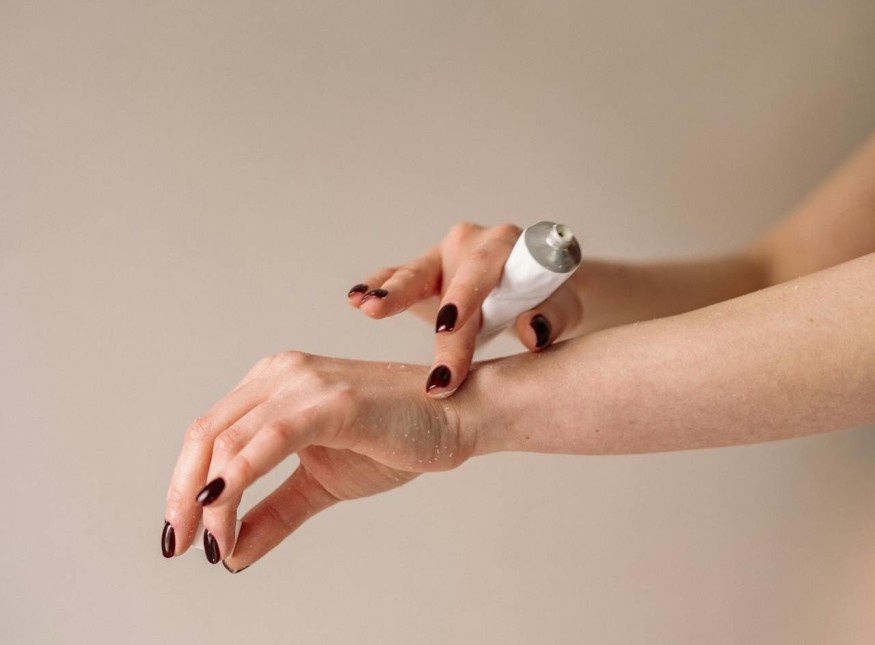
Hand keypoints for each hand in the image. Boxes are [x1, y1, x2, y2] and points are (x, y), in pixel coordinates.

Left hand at [162, 351, 470, 571]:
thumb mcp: (321, 485)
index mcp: (273, 384)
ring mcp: (304, 383)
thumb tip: (231, 552)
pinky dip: (237, 476)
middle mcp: (280, 374)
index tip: (181, 536)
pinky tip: (220, 512)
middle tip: (180, 545)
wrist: (458, 417)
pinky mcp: (330, 401)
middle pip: (205, 435)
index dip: (183, 486)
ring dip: (210, 500)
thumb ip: (274, 513)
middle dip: (183, 497)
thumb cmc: (396, 437)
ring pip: (230, 441)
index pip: (209, 434)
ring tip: (213, 545)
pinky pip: (269, 438)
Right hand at [347, 222, 583, 396]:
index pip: (482, 273)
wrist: (533, 289)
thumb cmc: (546, 297)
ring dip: (389, 291)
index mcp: (505, 245)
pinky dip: (376, 286)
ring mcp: (442, 258)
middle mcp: (469, 243)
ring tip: (364, 305)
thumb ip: (552, 316)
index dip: (465, 298)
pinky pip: (395, 276)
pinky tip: (355, 297)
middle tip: (388, 322)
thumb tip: (533, 331)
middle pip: (442, 274)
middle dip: (418, 302)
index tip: (450, 326)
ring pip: (412, 273)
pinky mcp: (423, 275)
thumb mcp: (560, 306)